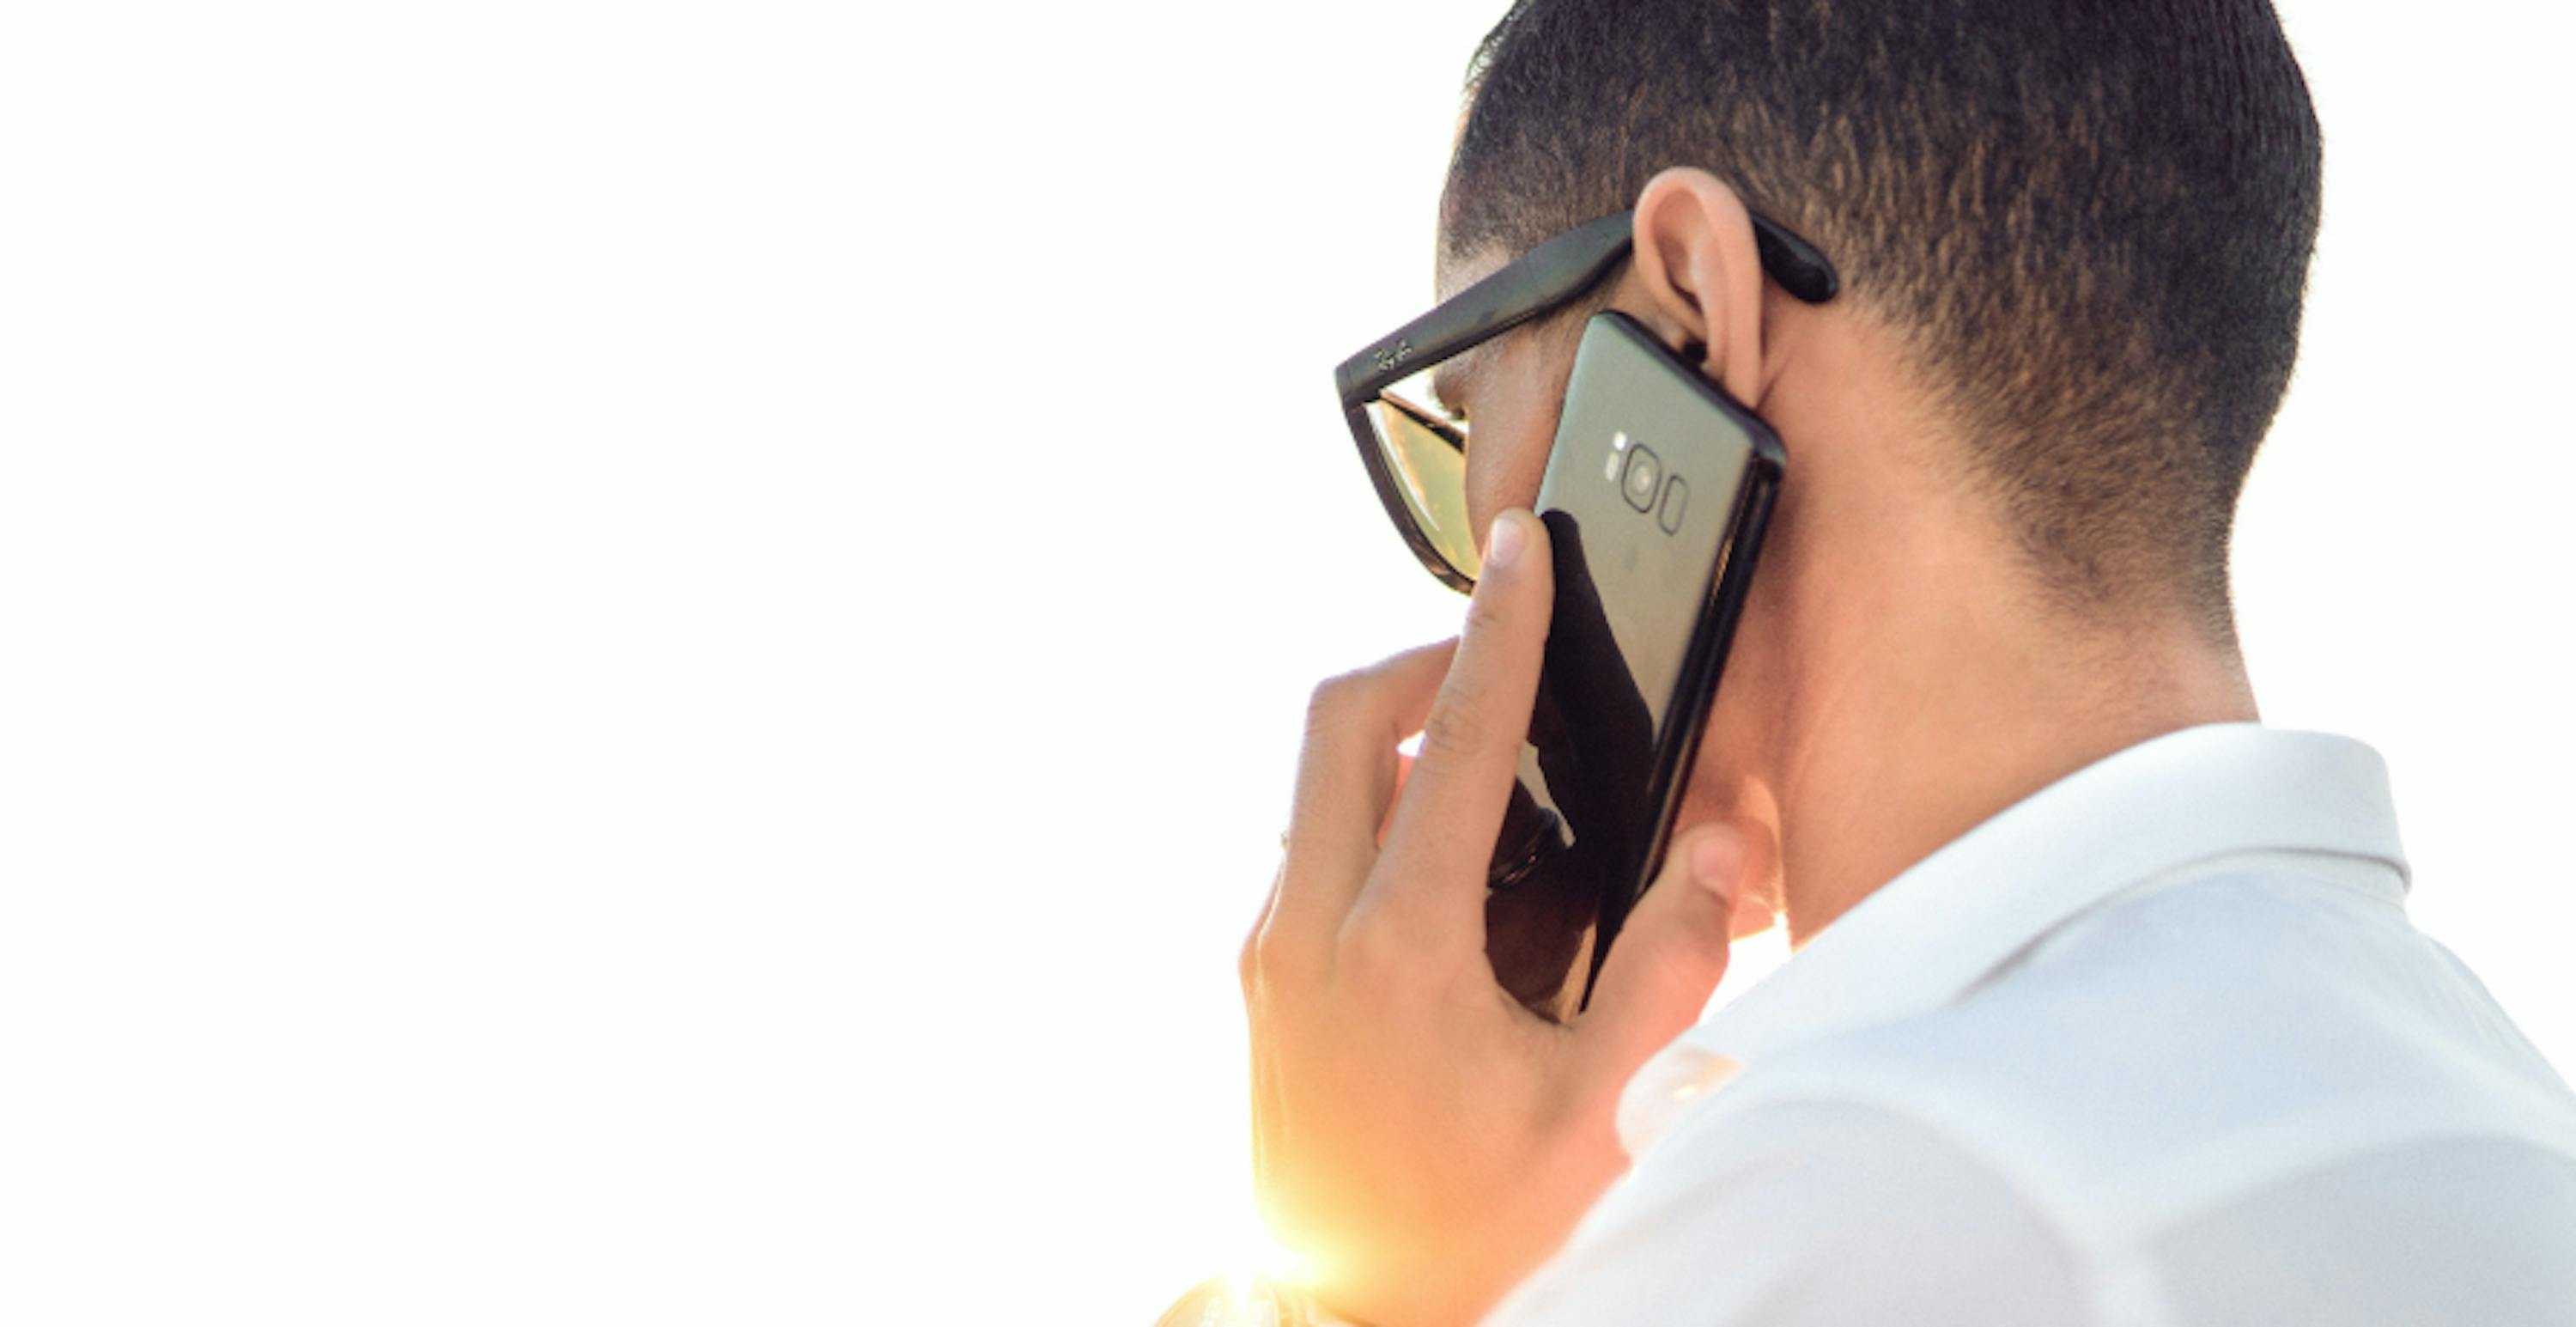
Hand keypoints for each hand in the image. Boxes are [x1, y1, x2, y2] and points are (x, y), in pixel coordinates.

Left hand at [1241, 509, 1752, 1326]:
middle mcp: (1308, 931)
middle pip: (1337, 721)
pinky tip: (1446, 862)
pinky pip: (1307, 844)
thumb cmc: (1473, 1230)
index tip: (1521, 554)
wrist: (1350, 1313)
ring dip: (1391, 740)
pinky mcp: (1258, 979)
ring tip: (1485, 764)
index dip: (1499, 633)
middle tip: (1498, 664)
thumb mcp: (1601, 1115)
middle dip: (1419, 663)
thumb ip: (1669, 972)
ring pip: (1312, 781)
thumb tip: (1708, 852)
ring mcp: (1269, 952)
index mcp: (1398, 949)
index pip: (1454, 744)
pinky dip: (1369, 809)